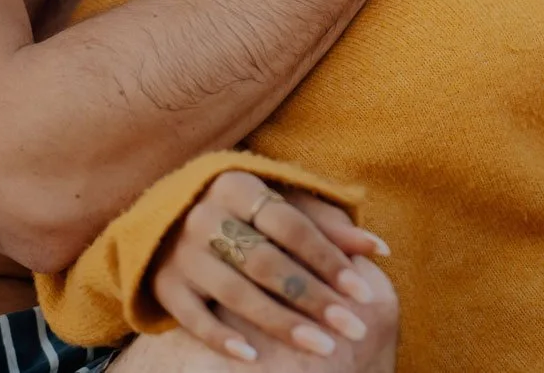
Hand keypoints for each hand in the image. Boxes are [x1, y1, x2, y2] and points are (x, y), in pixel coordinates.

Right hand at [151, 171, 388, 361]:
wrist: (165, 218)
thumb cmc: (241, 212)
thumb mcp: (278, 204)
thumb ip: (325, 225)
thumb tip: (379, 248)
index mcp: (236, 186)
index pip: (290, 226)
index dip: (328, 259)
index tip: (362, 293)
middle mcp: (204, 216)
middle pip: (265, 262)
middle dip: (313, 297)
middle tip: (352, 328)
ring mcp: (180, 253)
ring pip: (234, 292)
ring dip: (281, 322)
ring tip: (322, 347)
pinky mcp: (163, 284)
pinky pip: (192, 317)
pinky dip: (221, 338)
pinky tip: (253, 358)